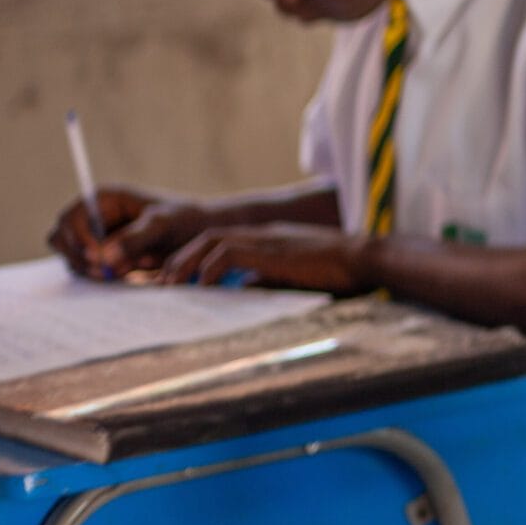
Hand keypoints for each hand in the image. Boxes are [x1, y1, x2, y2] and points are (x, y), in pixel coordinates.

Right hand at [47, 187, 205, 279]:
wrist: (199, 235)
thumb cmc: (183, 220)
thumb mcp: (163, 225)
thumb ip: (135, 239)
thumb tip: (104, 258)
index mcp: (102, 199)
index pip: (70, 219)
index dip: (79, 240)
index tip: (99, 259)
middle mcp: (92, 216)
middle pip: (61, 238)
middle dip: (79, 257)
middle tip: (106, 273)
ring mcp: (94, 237)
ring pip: (71, 257)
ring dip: (88, 269)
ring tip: (118, 274)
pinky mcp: (102, 256)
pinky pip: (86, 270)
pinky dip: (98, 276)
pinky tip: (123, 276)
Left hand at [158, 224, 373, 292]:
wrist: (364, 259)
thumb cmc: (339, 273)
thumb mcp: (295, 278)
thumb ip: (268, 280)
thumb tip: (244, 291)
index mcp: (267, 240)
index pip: (220, 243)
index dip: (194, 260)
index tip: (177, 282)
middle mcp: (262, 234)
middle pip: (206, 237)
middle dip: (179, 260)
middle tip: (161, 284)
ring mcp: (266, 238)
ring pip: (210, 241)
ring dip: (186, 263)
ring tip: (170, 285)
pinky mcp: (270, 248)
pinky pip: (228, 253)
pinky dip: (210, 268)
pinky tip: (204, 285)